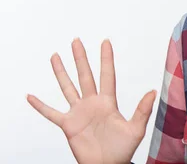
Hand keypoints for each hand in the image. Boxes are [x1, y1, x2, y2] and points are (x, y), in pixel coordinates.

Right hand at [27, 38, 156, 163]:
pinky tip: (31, 96)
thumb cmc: (123, 150)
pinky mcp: (68, 126)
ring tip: (55, 56)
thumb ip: (142, 110)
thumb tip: (152, 91)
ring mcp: (79, 113)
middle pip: (85, 75)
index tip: (105, 42)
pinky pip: (51, 113)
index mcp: (108, 102)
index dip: (106, 58)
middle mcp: (92, 103)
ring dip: (61, 73)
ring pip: (68, 88)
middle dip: (80, 58)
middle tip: (76, 41)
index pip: (107, 75)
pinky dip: (40, 106)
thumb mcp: (136, 129)